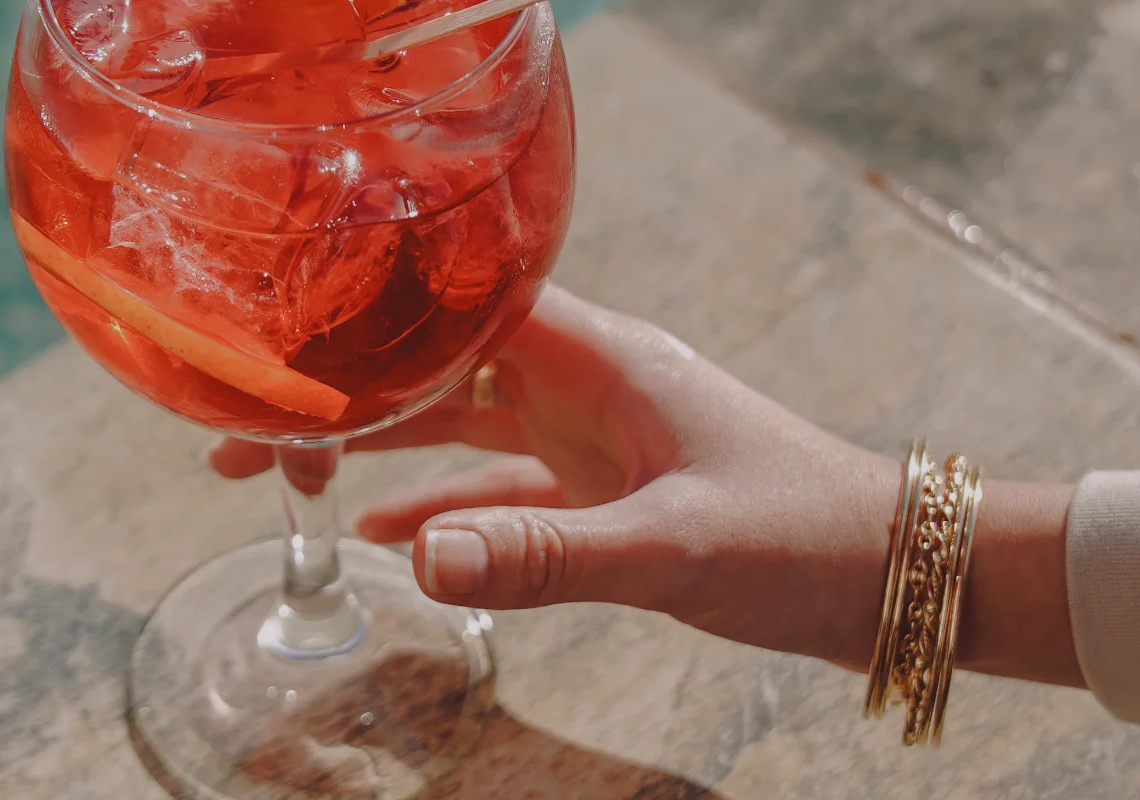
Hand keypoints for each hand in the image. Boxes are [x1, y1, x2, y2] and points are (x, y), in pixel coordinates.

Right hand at [210, 287, 1079, 683]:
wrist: (898, 574)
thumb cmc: (805, 536)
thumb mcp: (673, 548)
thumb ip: (547, 556)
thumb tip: (418, 565)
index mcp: (600, 358)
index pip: (457, 312)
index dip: (364, 326)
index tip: (282, 354)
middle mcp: (588, 381)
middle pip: (437, 366)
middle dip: (344, 395)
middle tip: (241, 433)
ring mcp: (596, 436)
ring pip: (459, 426)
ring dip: (377, 452)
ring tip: (278, 475)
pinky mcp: (609, 491)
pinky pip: (501, 491)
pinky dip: (441, 510)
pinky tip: (384, 540)